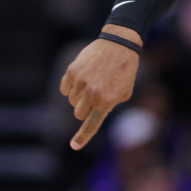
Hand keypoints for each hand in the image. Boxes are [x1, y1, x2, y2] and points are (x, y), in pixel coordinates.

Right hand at [59, 25, 140, 149]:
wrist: (119, 44)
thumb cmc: (125, 70)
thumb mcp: (124, 92)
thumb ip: (110, 105)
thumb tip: (95, 114)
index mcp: (107, 101)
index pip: (91, 124)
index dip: (82, 137)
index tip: (74, 146)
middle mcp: (92, 94)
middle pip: (79, 113)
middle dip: (86, 109)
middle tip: (96, 97)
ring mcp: (80, 82)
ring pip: (72, 101)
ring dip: (80, 97)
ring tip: (94, 82)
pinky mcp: (71, 72)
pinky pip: (65, 89)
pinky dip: (71, 87)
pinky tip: (84, 77)